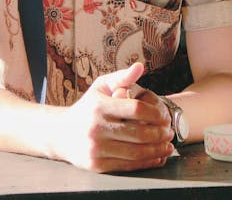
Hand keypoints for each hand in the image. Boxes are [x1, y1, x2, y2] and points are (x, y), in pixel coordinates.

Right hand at [53, 62, 173, 172]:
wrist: (61, 133)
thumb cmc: (88, 107)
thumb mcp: (101, 87)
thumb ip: (122, 77)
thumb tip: (140, 67)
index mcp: (99, 105)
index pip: (135, 109)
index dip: (155, 113)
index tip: (165, 116)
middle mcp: (96, 127)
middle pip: (138, 133)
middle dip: (160, 134)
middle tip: (170, 132)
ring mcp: (96, 148)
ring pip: (135, 152)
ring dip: (157, 150)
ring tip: (167, 146)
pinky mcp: (97, 164)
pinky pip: (127, 165)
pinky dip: (146, 162)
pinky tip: (156, 157)